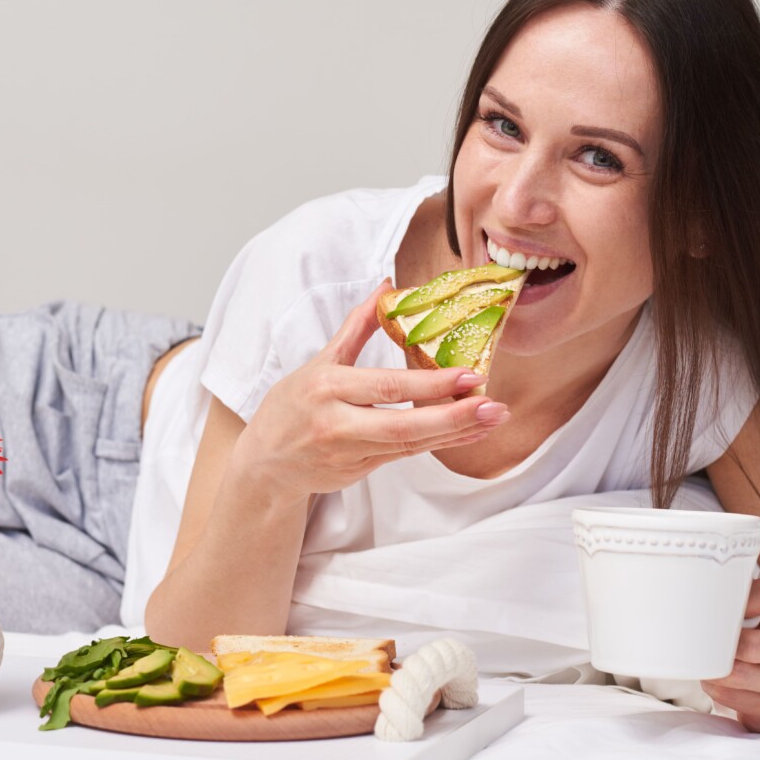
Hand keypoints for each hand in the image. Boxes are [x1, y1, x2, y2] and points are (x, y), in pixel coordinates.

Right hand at [229, 280, 509, 500]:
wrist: (265, 463)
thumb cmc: (292, 406)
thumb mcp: (319, 362)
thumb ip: (355, 328)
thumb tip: (385, 287)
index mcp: (326, 388)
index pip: (386, 387)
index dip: (430, 385)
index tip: (469, 375)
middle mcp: (337, 424)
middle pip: (402, 424)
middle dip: (453, 416)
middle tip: (492, 404)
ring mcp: (349, 453)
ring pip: (411, 444)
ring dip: (457, 431)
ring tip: (494, 417)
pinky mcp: (360, 472)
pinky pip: (407, 455)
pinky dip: (441, 443)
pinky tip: (469, 432)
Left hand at [701, 574, 759, 732]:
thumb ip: (751, 596)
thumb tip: (704, 584)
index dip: (739, 598)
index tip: (720, 605)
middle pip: (753, 644)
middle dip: (721, 643)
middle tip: (705, 638)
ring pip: (738, 675)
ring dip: (713, 667)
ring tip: (706, 660)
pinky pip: (734, 697)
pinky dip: (716, 687)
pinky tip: (717, 679)